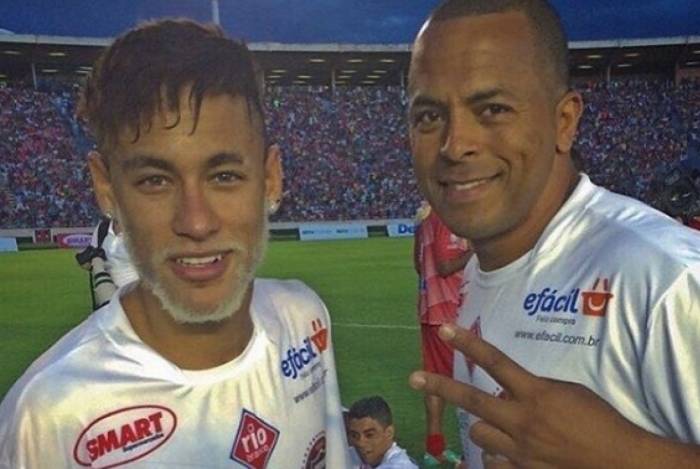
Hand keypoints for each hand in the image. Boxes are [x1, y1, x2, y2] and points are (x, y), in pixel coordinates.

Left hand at [408, 324, 652, 468]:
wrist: (621, 462)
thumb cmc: (600, 421)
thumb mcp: (568, 393)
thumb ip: (534, 390)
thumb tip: (510, 390)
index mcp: (536, 394)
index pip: (495, 362)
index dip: (468, 344)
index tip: (445, 330)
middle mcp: (522, 421)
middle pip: (472, 401)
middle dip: (439, 387)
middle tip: (414, 377)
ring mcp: (520, 450)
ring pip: (478, 435)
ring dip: (484, 429)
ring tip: (500, 427)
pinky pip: (492, 465)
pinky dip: (496, 459)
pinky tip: (507, 456)